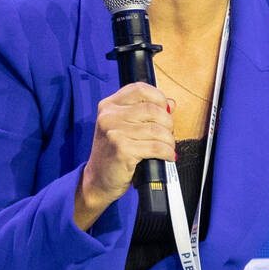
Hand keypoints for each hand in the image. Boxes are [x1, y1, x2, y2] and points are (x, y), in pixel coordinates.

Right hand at [75, 83, 175, 225]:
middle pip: (152, 109)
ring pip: (157, 129)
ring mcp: (114, 132)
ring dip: (169, 140)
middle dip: (167, 123)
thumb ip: (145, 112)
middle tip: (167, 134)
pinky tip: (168, 156)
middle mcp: (109, 116)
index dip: (159, 98)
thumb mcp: (124, 127)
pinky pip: (156, 147)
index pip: (140, 89)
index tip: (166, 110)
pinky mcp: (122, 150)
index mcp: (109, 105)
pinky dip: (167, 152)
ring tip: (168, 147)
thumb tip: (171, 103)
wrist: (97, 180)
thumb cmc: (113, 154)